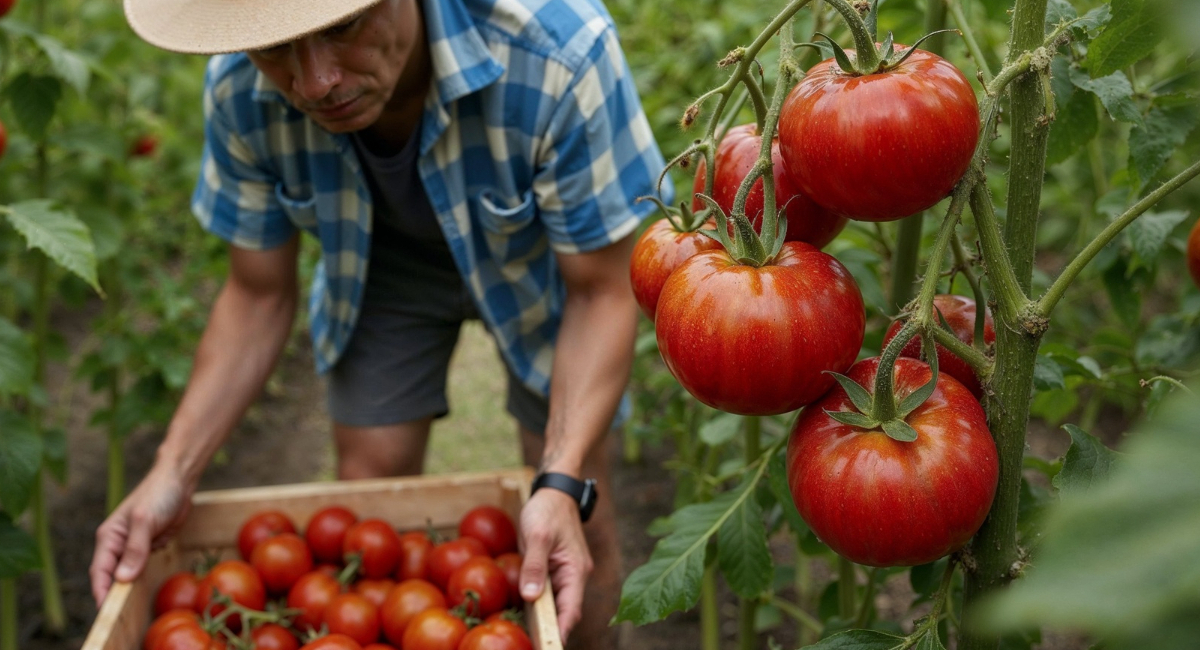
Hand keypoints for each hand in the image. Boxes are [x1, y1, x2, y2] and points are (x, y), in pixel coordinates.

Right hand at [90, 464, 192, 605]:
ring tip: (131, 609)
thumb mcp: (146, 520)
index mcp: (109, 536)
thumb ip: (135, 549)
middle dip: (114, 594)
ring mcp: (132, 546)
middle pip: (111, 576)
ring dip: (128, 588)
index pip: (99, 570)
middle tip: (121, 615)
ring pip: (127, 574)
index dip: (101, 591)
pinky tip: (145, 590)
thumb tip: (123, 578)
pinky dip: (142, 578)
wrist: (178, 481)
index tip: (106, 610)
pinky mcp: (147, 546)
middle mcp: (117, 544)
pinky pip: (142, 567)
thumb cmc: (158, 494)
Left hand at [517, 487, 592, 642]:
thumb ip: (535, 566)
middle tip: (533, 644)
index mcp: (575, 570)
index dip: (561, 630)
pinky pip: (548, 591)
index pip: (571, 608)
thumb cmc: (547, 510)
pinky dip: (538, 603)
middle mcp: (574, 575)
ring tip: (526, 636)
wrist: (554, 491)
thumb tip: (531, 597)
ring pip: (555, 602)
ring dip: (543, 618)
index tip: (549, 645)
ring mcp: (565, 573)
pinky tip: (523, 613)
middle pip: (564, 610)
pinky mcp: (554, 569)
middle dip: (550, 629)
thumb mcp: (538, 536)